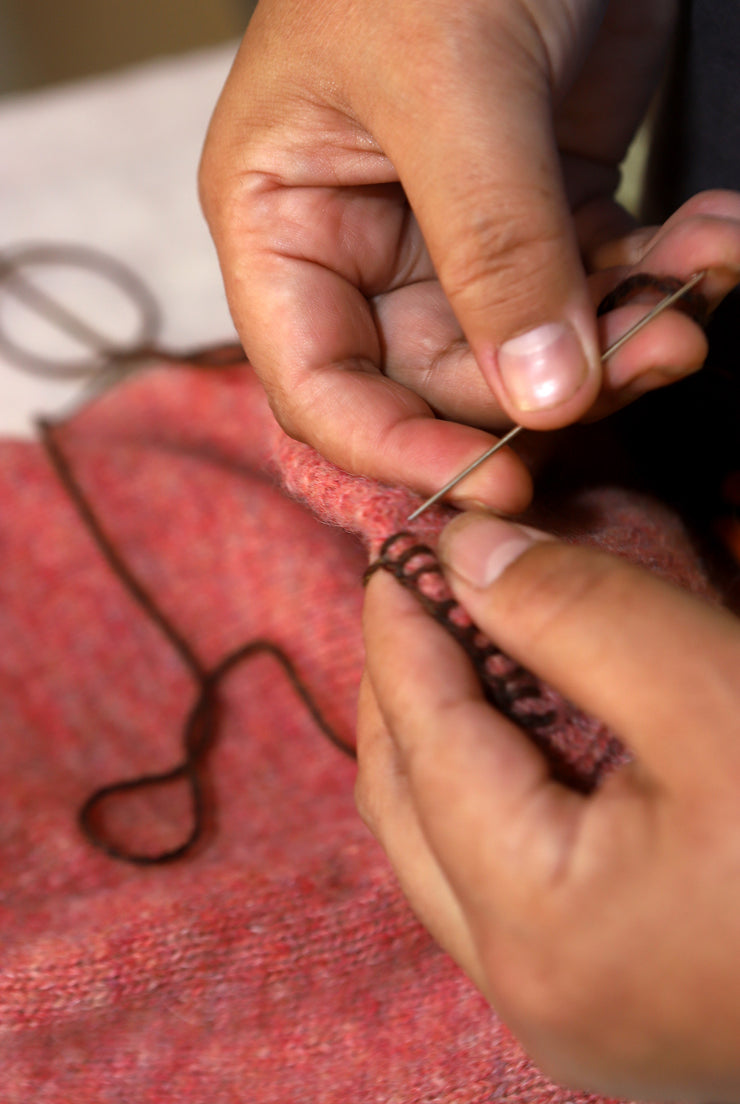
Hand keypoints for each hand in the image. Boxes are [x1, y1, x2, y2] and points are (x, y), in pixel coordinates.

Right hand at [200, 0, 739, 512]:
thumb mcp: (452, 84)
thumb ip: (492, 248)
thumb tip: (541, 400)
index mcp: (284, 224)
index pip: (320, 385)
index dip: (400, 449)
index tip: (498, 484)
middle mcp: (362, 248)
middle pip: (443, 383)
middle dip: (550, 390)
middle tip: (656, 356)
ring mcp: (456, 239)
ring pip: (532, 352)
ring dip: (625, 339)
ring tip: (700, 292)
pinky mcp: (542, 215)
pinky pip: (597, 288)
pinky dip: (662, 279)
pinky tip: (713, 240)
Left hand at [358, 512, 739, 1101]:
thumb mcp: (712, 690)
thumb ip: (573, 614)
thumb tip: (466, 557)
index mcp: (537, 926)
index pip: (419, 745)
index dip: (399, 633)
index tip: (397, 553)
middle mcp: (530, 991)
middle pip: (406, 806)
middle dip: (401, 687)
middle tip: (417, 592)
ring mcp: (568, 1012)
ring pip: (442, 851)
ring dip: (436, 741)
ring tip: (458, 645)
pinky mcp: (608, 1003)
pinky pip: (497, 885)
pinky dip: (487, 795)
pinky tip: (517, 729)